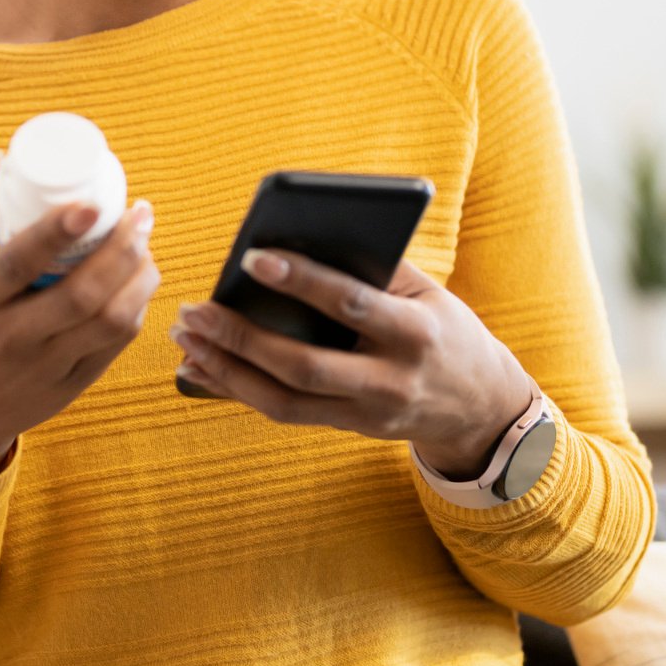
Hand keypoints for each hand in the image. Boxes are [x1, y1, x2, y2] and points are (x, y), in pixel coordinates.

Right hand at [0, 184, 159, 483]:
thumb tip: (12, 187)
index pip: (18, 263)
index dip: (58, 232)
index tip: (93, 205)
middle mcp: (8, 337)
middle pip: (81, 294)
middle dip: (122, 249)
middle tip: (140, 213)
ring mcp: (44, 367)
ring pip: (110, 321)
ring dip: (140, 277)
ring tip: (144, 245)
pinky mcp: (71, 386)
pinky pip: (117, 344)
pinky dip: (136, 306)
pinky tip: (137, 280)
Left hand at [170, 251, 536, 479]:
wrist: (479, 406)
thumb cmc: (444, 330)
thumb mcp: (428, 293)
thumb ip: (374, 268)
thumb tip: (300, 238)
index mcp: (416, 333)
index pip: (351, 305)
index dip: (301, 281)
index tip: (252, 257)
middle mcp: (390, 381)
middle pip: (304, 365)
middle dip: (243, 337)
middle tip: (195, 309)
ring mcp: (367, 413)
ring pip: (285, 400)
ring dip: (227, 369)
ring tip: (186, 338)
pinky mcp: (347, 427)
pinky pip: (284, 412)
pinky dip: (237, 389)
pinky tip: (202, 368)